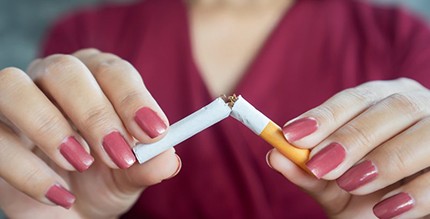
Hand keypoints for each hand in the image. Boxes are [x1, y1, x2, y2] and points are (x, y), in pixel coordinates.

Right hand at [0, 49, 180, 218]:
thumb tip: (169, 159)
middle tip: (119, 155)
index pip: (112, 70)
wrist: (71, 209)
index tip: (154, 132)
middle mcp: (54, 80)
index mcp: (96, 80)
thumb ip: (148, 165)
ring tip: (81, 164)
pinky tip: (59, 194)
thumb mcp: (129, 177)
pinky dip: (27, 169)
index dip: (133, 99)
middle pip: (66, 70)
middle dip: (95, 114)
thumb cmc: (103, 181)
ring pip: (15, 87)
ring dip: (52, 128)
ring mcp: (17, 102)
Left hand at [267, 78, 429, 218]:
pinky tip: (387, 209)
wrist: (403, 214)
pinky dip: (416, 192)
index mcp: (382, 101)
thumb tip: (273, 156)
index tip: (291, 135)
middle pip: (389, 108)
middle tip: (320, 165)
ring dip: (384, 159)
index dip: (324, 116)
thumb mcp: (334, 186)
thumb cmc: (368, 193)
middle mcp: (416, 105)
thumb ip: (307, 171)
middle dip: (351, 137)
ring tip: (351, 184)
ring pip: (421, 132)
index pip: (353, 99)